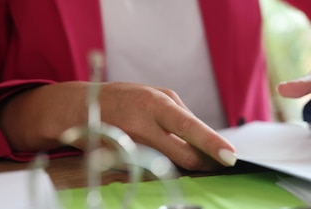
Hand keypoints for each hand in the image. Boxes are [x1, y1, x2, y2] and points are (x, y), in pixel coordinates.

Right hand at [0, 81, 235, 170]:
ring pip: (171, 167)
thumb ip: (181, 116)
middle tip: (215, 160)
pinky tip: (152, 152)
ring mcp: (131, 147)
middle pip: (185, 157)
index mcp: (156, 105)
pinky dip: (161, 165)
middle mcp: (143, 127)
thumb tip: (206, 139)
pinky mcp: (121, 163)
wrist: (79, 107)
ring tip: (173, 147)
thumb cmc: (126, 99)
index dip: (213, 144)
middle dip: (205, 162)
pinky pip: (153, 171)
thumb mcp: (156, 95)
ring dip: (182, 163)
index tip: (231, 157)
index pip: (191, 128)